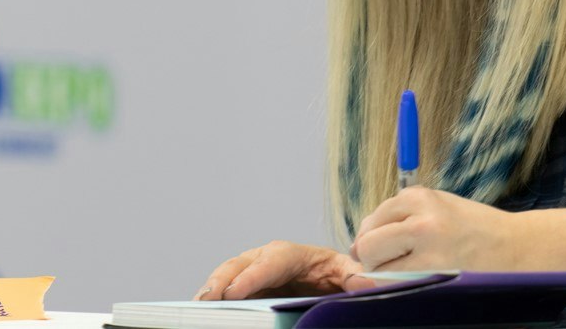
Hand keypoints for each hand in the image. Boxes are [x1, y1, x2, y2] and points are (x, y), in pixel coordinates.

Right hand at [194, 240, 358, 300]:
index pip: (272, 261)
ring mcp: (256, 273)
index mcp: (295, 254)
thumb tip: (367, 282)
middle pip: (242, 265)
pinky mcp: (250, 287)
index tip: (236, 292)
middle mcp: (269, 260)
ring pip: (230, 276)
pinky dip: (215, 298)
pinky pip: (230, 290)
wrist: (334, 280)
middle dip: (223, 280)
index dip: (253, 277)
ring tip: (198, 305)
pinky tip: (204, 310)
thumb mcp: (351, 274)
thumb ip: (357, 277)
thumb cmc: (340, 275)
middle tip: (207, 299)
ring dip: (213, 288)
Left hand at [351, 188, 520, 271]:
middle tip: (387, 265)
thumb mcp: (439, 207)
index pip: (373, 220)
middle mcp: (421, 219)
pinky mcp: (437, 275)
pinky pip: (399, 285)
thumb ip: (402, 218)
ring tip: (408, 273)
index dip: (371, 238)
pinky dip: (399, 286)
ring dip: (385, 275)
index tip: (380, 250)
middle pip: (368, 244)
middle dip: (371, 258)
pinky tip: (417, 281)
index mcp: (419, 197)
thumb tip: (361, 242)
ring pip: (379, 269)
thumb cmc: (476, 230)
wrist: (519, 248)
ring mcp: (429, 250)